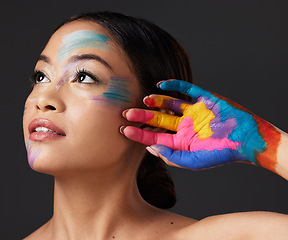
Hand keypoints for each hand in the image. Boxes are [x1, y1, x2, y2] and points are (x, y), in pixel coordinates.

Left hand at [121, 80, 280, 170]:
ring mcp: (192, 111)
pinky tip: (160, 85)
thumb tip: (150, 148)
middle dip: (142, 116)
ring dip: (156, 100)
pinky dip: (173, 85)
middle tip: (126, 113)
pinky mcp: (202, 99)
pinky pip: (185, 89)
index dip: (139, 134)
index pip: (154, 136)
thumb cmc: (220, 153)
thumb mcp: (192, 161)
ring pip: (169, 103)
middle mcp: (184, 125)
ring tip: (144, 100)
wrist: (245, 139)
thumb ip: (171, 156)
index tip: (124, 129)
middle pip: (158, 119)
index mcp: (180, 141)